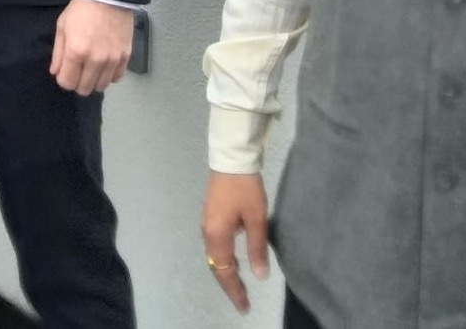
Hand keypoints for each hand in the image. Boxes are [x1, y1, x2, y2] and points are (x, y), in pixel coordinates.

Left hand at [49, 0, 133, 95]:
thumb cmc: (83, 9)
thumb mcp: (62, 26)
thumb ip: (58, 53)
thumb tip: (56, 72)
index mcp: (76, 52)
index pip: (67, 83)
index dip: (63, 79)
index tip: (65, 72)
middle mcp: (95, 60)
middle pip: (84, 89)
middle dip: (77, 83)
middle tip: (78, 71)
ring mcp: (112, 59)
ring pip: (101, 86)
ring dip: (94, 81)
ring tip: (91, 68)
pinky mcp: (125, 56)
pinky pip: (117, 78)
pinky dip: (109, 75)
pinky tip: (105, 66)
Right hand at [201, 171, 270, 313]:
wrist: (230, 159)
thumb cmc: (245, 188)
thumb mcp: (257, 218)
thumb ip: (257, 247)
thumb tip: (259, 276)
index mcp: (217, 235)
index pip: (225, 271)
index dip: (235, 290)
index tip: (244, 307)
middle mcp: (207, 233)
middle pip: (216, 266)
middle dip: (229, 285)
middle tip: (243, 301)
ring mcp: (206, 224)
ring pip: (214, 256)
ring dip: (226, 272)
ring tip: (239, 285)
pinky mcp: (209, 216)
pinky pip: (214, 246)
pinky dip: (224, 259)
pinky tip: (234, 260)